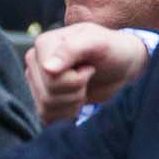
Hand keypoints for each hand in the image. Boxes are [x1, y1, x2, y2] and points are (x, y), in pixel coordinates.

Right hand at [24, 23, 151, 125]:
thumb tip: (47, 68)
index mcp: (44, 44)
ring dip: (73, 102)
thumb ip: (72, 49)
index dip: (76, 79)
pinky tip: (77, 100)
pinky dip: (67, 113)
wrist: (122, 65)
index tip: (89, 67)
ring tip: (85, 87)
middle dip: (76, 91)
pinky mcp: (42, 97)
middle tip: (89, 77)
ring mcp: (37, 80)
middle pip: (47, 93)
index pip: (50, 76)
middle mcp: (36, 62)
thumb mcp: (98, 43)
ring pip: (46, 106)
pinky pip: (46, 116)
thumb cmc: (113, 49)